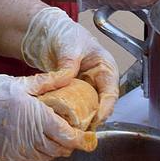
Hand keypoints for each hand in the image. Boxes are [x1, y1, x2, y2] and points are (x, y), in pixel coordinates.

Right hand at [0, 67, 86, 160]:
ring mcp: (17, 150)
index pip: (67, 135)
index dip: (80, 137)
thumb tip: (67, 76)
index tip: (86, 134)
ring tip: (59, 138)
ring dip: (56, 150)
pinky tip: (40, 143)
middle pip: (60, 149)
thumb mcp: (18, 83)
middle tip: (75, 134)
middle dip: (70, 144)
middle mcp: (29, 137)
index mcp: (35, 116)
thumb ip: (45, 83)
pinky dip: (41, 155)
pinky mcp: (7, 156)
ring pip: (47, 157)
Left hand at [20, 7, 118, 124]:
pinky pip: (73, 106)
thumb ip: (68, 64)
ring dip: (81, 117)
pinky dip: (69, 113)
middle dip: (94, 117)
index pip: (111, 91)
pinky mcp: (73, 93)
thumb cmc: (65, 33)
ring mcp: (86, 88)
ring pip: (88, 108)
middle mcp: (98, 80)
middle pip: (101, 104)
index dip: (106, 107)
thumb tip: (65, 81)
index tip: (98, 118)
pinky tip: (61, 119)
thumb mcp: (69, 47)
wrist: (48, 33)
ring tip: (72, 127)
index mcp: (105, 67)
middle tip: (82, 127)